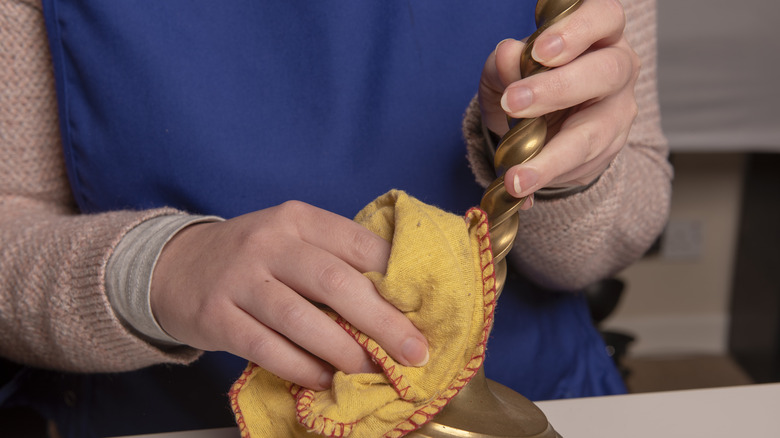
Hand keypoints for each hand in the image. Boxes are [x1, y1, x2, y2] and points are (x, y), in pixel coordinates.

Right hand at [149, 201, 428, 389]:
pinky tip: (325, 380)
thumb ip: (335, 260)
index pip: (359, 243)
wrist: (176, 266)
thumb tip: (398, 302)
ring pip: (301, 318)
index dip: (397, 278)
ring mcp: (239, 278)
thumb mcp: (292, 240)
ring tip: (372, 370)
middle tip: (414, 352)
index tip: (425, 310)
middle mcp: (270, 242)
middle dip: (383, 321)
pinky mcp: (216, 316)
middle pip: (336, 282)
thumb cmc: (254, 257)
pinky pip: (266, 347)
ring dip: (344, 350)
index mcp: (299, 218)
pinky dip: (301, 367)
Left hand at [479, 0, 639, 202]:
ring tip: (515, 176)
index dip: (575, 31)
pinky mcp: (608, 151)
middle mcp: (618, 68)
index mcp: (598, 33)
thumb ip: (504, 64)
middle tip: (514, 103)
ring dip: (551, 157)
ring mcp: (618, 112)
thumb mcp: (507, 71)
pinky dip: (547, 179)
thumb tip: (507, 55)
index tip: (539, 51)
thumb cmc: (528, 83)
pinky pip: (581, 167)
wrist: (543, 127)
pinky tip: (521, 189)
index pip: (603, 17)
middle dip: (558, 88)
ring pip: (594, 133)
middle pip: (606, 71)